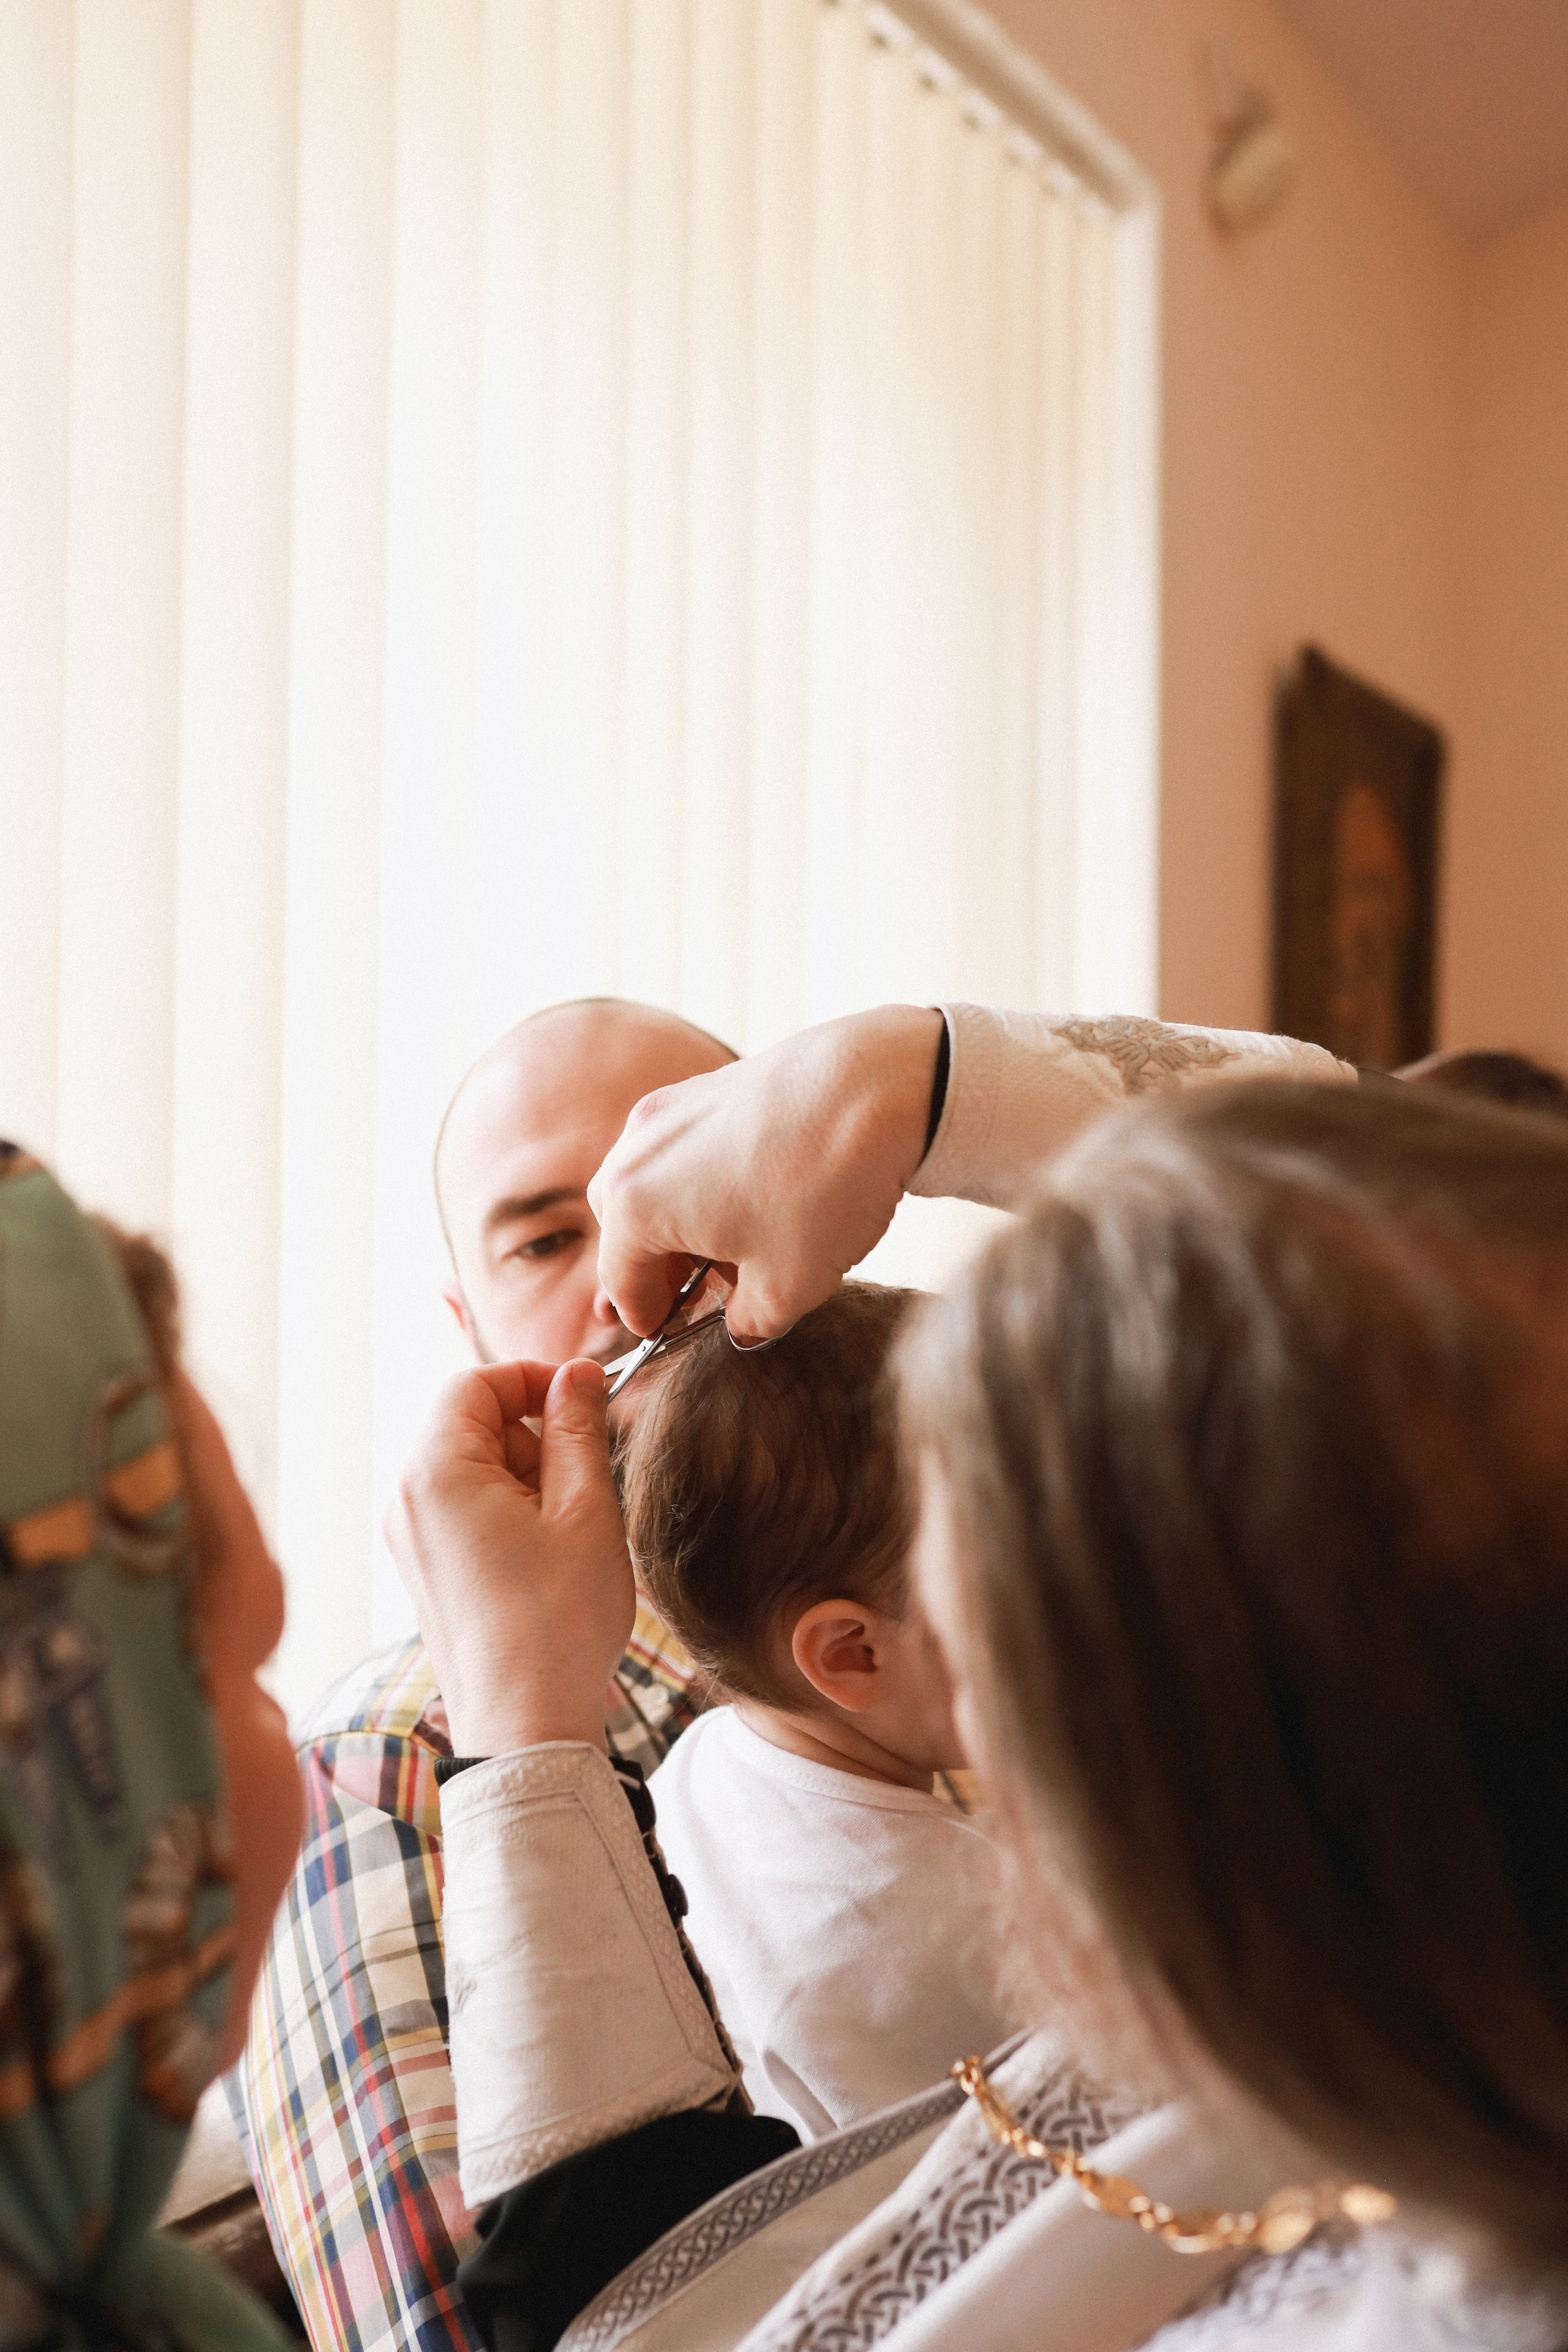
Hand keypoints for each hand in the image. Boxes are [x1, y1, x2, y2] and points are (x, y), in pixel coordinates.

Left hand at [385, 1358, 632, 1756]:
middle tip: (584, 1483)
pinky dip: (508, 1512)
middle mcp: (406, 1500)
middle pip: (469, 1424)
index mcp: (435, 1473)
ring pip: (471, 1469)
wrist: (524, 1725)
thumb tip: (578, 1375)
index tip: (587, 1400)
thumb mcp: (584, 1510)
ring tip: (568, 1530)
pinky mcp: (422, 1571)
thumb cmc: (559, 1620)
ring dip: (526, 1478)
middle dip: (532, 1435)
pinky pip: (463, 1511)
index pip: (474, 1383)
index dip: (534, 1379)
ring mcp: (408, 1540)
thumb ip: (577, 1429)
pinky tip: (545, 1556)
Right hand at [589, 1005, 944, 1340]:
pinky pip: (677, 1147)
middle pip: (622, 1226)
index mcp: (636, 1207)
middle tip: (690, 1294)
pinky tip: (747, 1199)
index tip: (667, 1333)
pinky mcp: (704, 1086)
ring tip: (726, 1249)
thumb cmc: (825, 1190)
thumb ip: (748, 1321)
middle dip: (652, 1266)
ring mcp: (668, 1109)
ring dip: (673, 1222)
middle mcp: (635, 1151)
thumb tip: (741, 1324)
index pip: (620, 1282)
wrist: (879, 1087)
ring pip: (646, 1181)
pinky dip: (695, 1181)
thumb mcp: (788, 1288)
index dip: (646, 1318)